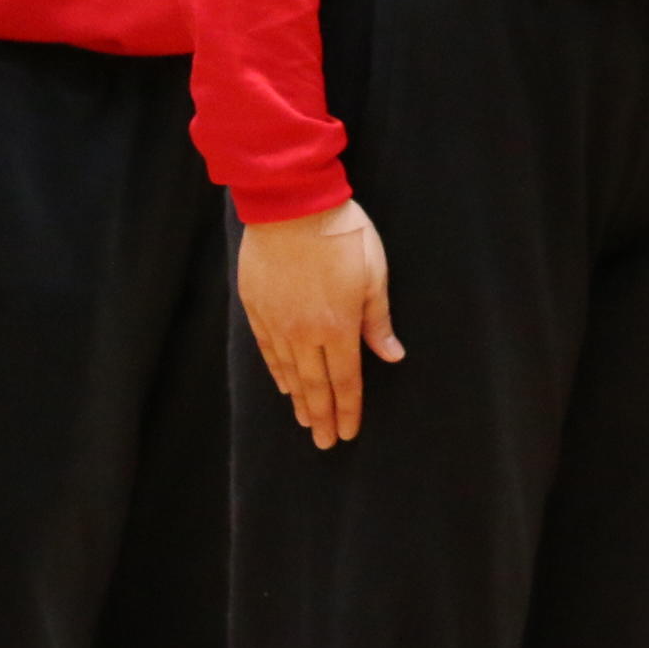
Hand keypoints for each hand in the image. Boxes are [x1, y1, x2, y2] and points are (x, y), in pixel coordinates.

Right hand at [239, 199, 402, 448]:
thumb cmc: (341, 233)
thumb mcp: (374, 273)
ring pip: (289, 373)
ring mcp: (277, 322)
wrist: (291, 203)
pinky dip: (278, 373)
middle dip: (323, 417)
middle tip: (325, 443)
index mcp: (338, 326)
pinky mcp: (256, 308)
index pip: (345, 380)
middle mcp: (304, 332)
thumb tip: (392, 355)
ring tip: (306, 422)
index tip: (349, 432)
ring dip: (300, 401)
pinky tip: (284, 386)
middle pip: (315, 386)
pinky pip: (268, 351)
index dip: (348, 408)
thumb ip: (377, 319)